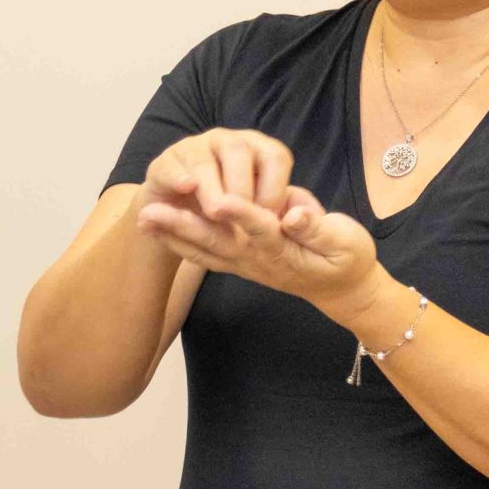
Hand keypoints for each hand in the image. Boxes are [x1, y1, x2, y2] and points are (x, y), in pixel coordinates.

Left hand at [136, 179, 384, 313]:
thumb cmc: (346, 258)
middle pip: (216, 240)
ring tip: (142, 220)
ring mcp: (245, 263)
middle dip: (183, 225)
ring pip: (204, 248)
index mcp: (284, 246)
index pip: (259, 226)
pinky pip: (204, 254)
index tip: (219, 199)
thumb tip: (294, 214)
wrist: (342, 289)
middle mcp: (257, 257)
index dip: (240, 213)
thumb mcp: (345, 241)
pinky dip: (180, 243)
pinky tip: (157, 231)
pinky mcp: (240, 263)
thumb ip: (317, 227)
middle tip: (150, 212)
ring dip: (172, 235)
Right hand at [137, 129, 296, 224]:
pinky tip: (186, 189)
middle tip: (242, 220)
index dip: (275, 189)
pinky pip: (171, 165)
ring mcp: (194, 148)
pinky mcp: (164, 162)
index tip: (271, 221)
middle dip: (242, 190)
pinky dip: (178, 177)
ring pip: (204, 160)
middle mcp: (227, 142)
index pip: (275, 157)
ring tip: (217, 213)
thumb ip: (285, 209)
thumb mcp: (261, 212)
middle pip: (238, 152)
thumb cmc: (232, 215)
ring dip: (212, 189)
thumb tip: (306, 217)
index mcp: (258, 149)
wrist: (182, 218)